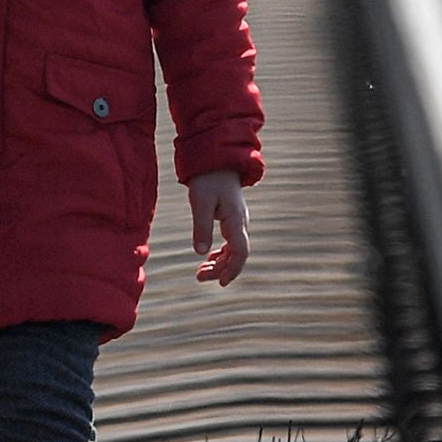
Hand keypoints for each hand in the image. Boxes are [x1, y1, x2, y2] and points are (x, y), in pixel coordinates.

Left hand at [189, 170, 251, 286]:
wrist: (217, 159)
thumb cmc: (208, 178)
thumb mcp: (200, 202)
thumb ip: (201, 227)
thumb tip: (201, 253)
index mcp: (236, 219)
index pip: (240, 252)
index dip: (232, 270)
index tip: (221, 282)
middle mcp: (241, 222)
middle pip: (237, 254)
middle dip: (221, 269)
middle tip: (200, 277)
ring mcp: (238, 220)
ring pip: (234, 249)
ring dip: (221, 263)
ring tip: (201, 272)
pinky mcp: (232, 218)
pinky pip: (231, 242)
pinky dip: (221, 253)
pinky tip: (209, 258)